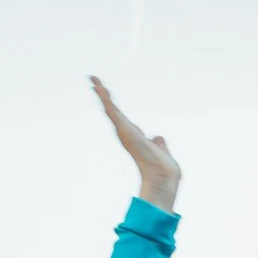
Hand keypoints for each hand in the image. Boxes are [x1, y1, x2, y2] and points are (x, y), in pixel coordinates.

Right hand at [91, 77, 180, 210]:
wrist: (163, 177)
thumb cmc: (163, 169)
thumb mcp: (162, 151)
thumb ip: (159, 144)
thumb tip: (159, 138)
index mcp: (135, 137)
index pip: (123, 119)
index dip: (115, 108)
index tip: (107, 96)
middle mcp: (127, 134)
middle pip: (113, 112)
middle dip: (104, 97)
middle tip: (94, 82)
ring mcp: (124, 132)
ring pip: (111, 110)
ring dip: (103, 94)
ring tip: (94, 80)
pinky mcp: (124, 131)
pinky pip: (113, 111)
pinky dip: (106, 99)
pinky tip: (99, 87)